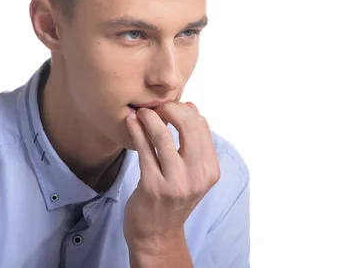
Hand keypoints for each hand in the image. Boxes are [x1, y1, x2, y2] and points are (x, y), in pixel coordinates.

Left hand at [123, 101, 220, 254]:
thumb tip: (190, 106)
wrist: (156, 234)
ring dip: (150, 118)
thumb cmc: (171, 198)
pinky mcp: (152, 187)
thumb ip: (193, 142)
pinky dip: (136, 130)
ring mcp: (175, 183)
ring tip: (141, 111)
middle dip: (170, 109)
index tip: (169, 106)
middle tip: (155, 106)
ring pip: (164, 136)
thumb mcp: (191, 172)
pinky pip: (144, 150)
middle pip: (188, 127)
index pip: (202, 127)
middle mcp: (197, 177)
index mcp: (210, 170)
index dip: (184, 110)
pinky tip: (130, 121)